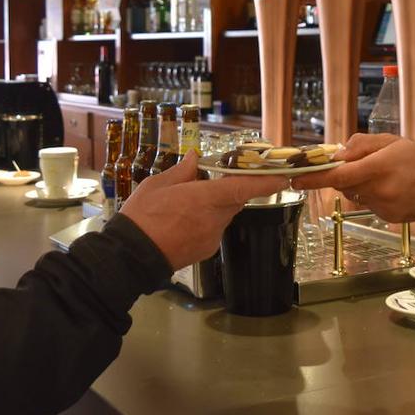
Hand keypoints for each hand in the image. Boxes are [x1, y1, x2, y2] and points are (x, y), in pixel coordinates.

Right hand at [120, 151, 288, 269]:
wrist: (132, 256)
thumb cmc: (142, 216)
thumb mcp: (157, 185)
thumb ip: (181, 171)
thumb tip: (195, 158)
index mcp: (203, 198)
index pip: (243, 188)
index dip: (265, 182)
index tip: (282, 177)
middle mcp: (214, 218)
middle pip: (235, 199)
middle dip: (229, 188)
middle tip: (212, 180)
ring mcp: (212, 236)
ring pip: (224, 215)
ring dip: (215, 206)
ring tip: (187, 205)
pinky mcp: (207, 250)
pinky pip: (214, 229)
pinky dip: (206, 221)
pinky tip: (184, 222)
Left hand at [290, 133, 414, 222]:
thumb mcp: (388, 140)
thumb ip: (359, 145)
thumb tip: (336, 154)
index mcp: (378, 167)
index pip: (337, 175)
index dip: (314, 178)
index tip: (297, 179)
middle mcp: (380, 189)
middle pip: (344, 186)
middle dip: (344, 176)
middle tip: (361, 167)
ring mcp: (385, 207)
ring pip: (356, 197)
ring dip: (360, 187)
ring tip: (383, 177)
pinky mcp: (389, 218)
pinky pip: (369, 207)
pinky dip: (373, 198)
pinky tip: (391, 190)